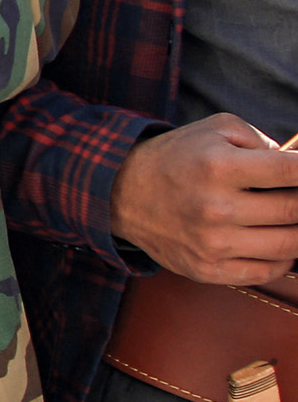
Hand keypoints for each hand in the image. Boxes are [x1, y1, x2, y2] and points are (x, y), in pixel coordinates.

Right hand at [108, 115, 297, 284]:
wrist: (121, 193)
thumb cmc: (177, 158)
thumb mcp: (216, 130)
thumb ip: (264, 142)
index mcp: (220, 167)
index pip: (293, 171)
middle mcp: (216, 208)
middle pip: (295, 210)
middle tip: (292, 194)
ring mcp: (212, 243)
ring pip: (289, 244)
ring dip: (297, 229)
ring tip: (287, 217)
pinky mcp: (207, 269)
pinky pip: (267, 271)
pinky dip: (283, 257)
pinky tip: (275, 240)